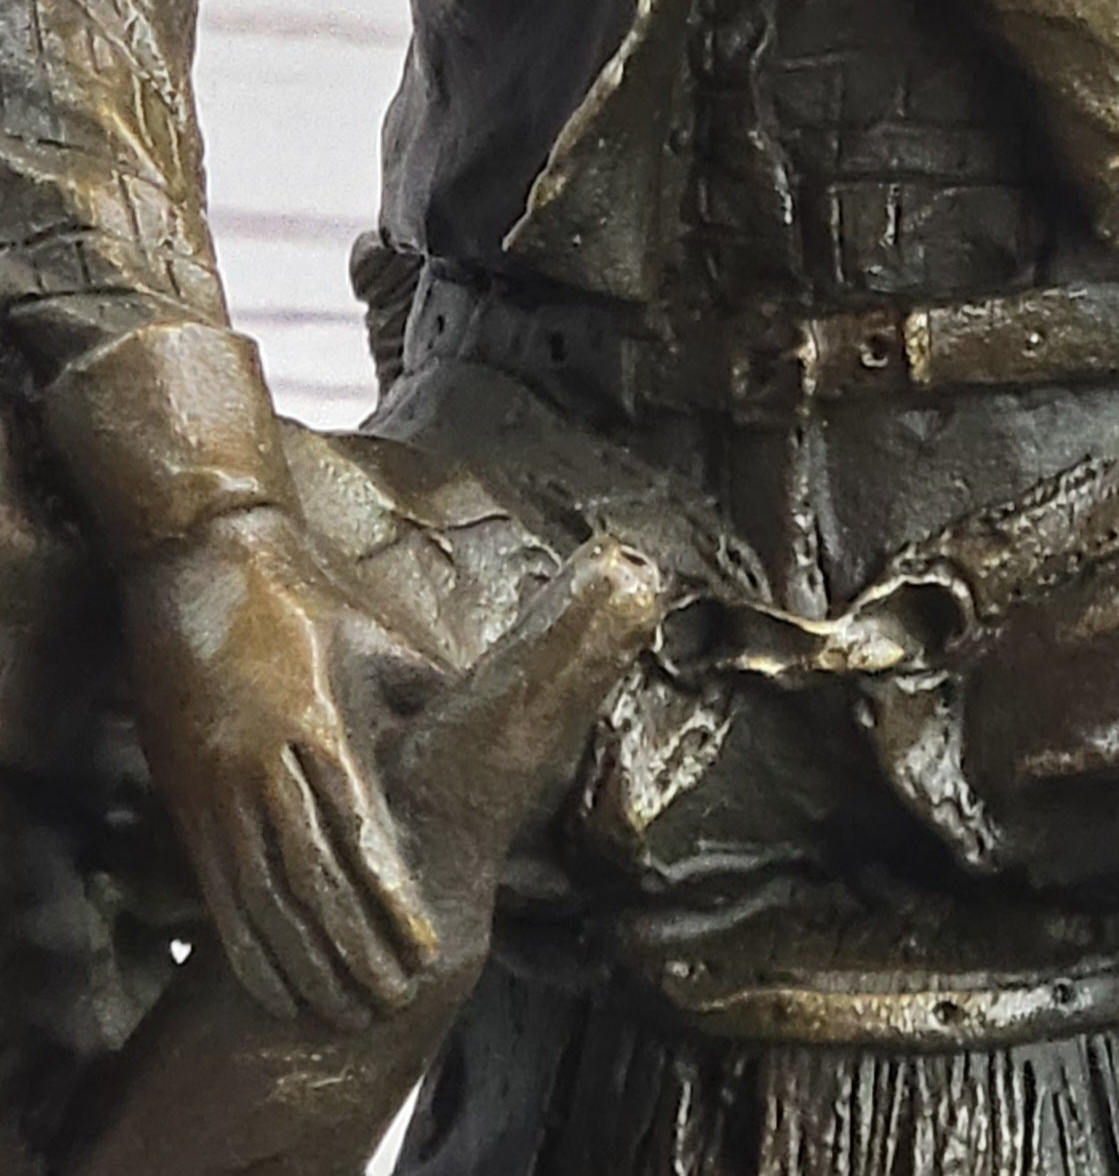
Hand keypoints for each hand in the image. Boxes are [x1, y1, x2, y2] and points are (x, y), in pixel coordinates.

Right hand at [121, 501, 442, 1029]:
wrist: (198, 556)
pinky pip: (215, 889)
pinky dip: (244, 945)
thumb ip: (423, 693)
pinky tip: (268, 982)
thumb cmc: (302, 591)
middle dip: (351, 951)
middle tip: (390, 1001)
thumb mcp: (376, 637)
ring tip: (339, 1010)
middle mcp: (262, 766)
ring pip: (258, 900)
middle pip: (309, 884)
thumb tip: (485, 728)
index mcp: (318, 724)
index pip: (359, 835)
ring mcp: (215, 788)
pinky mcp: (184, 798)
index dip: (389, 901)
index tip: (420, 946)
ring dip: (300, 963)